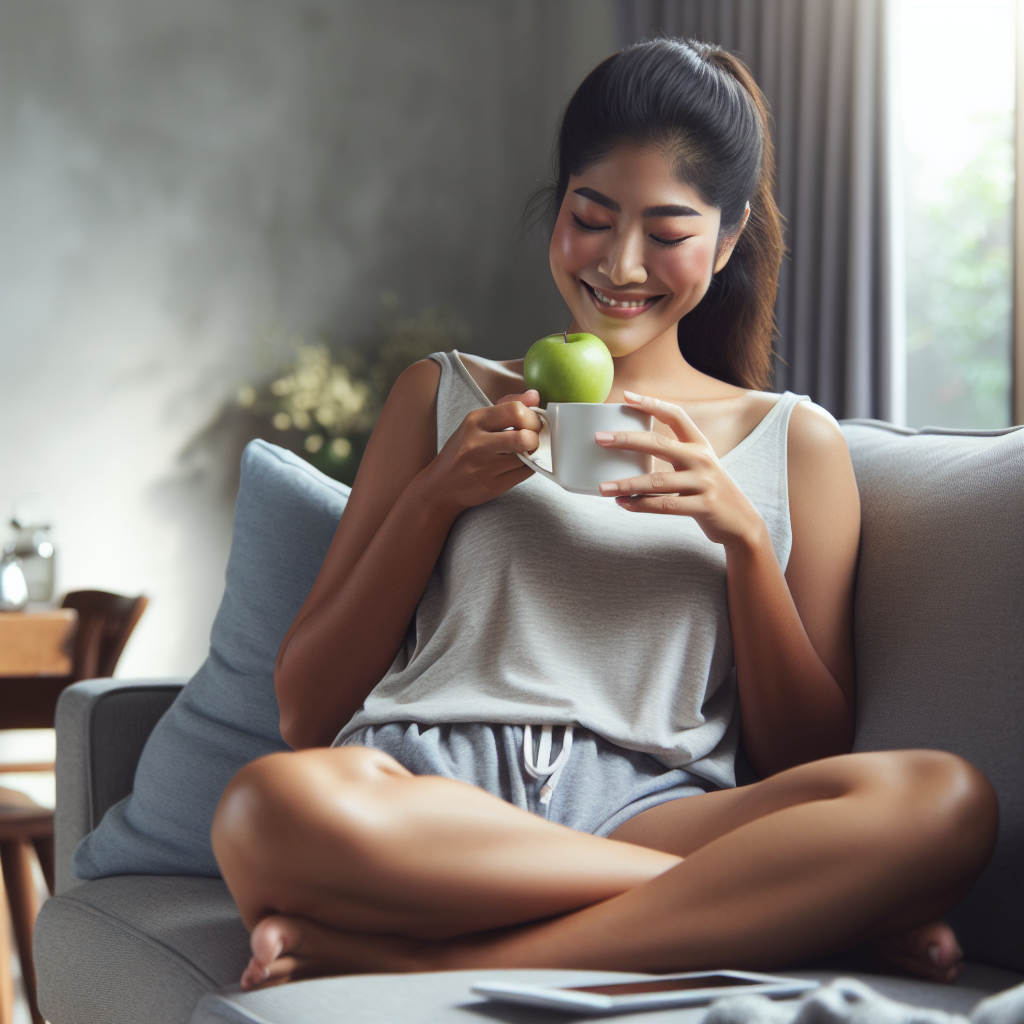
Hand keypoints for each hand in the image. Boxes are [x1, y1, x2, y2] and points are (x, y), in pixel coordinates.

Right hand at [424, 390, 542, 512]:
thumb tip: (535, 396)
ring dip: (533, 454)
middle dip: (536, 437)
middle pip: (524, 437)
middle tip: (533, 439)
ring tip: (525, 452)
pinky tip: (520, 465)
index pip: (515, 411)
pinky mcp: (493, 486)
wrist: (441, 485)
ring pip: (527, 457)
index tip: (533, 423)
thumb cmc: (463, 451)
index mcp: (475, 421)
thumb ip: (507, 406)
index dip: (533, 417)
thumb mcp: (477, 423)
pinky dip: (529, 468)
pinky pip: (525, 474)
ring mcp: (485, 467)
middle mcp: (478, 443)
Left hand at [595, 390, 766, 549]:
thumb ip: (674, 456)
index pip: (675, 415)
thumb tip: (632, 448)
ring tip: (603, 487)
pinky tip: (622, 504)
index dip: (651, 404)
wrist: (742, 523)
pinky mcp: (702, 506)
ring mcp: (703, 483)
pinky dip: (639, 505)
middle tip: (599, 438)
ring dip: (625, 484)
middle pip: (658, 443)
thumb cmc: (709, 491)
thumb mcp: (698, 466)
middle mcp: (702, 459)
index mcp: (700, 444)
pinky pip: (664, 505)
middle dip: (626, 440)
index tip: (626, 396)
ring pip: (656, 481)